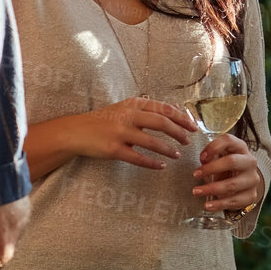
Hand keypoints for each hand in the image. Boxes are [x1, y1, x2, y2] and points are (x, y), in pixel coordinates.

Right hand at [66, 98, 198, 169]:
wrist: (76, 131)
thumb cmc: (105, 120)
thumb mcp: (126, 108)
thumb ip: (148, 109)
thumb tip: (177, 111)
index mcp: (134, 104)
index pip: (164, 108)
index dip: (182, 118)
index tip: (193, 126)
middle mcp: (128, 116)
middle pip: (162, 123)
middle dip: (179, 132)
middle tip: (188, 141)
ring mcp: (120, 133)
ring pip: (152, 142)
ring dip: (168, 149)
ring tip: (178, 155)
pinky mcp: (113, 149)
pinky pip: (138, 158)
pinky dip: (152, 163)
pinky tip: (162, 166)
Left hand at [193, 133, 265, 213]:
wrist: (245, 183)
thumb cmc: (227, 167)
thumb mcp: (220, 157)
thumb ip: (211, 156)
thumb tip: (203, 160)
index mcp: (241, 148)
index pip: (229, 140)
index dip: (213, 147)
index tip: (201, 157)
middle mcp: (250, 162)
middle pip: (232, 161)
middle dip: (211, 168)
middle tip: (195, 174)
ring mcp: (252, 179)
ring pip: (232, 184)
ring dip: (212, 188)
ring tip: (196, 192)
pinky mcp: (251, 195)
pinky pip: (234, 201)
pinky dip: (219, 204)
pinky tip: (208, 206)